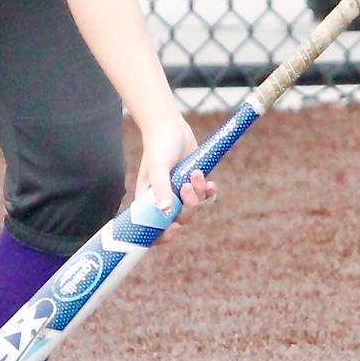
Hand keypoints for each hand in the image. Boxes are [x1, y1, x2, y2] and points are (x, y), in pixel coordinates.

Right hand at [134, 107, 216, 225]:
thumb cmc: (158, 146)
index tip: (174, 228)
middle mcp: (164, 199)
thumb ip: (161, 188)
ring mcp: (179, 192)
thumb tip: (165, 211)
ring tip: (196, 173)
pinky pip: (204, 198)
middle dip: (187, 207)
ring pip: (194, 207)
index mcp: (148, 199)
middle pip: (178, 219)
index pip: (152, 227)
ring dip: (199, 194)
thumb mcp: (158, 167)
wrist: (171, 126)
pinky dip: (209, 193)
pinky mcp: (192, 184)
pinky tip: (211, 184)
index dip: (163, 234)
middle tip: (187, 187)